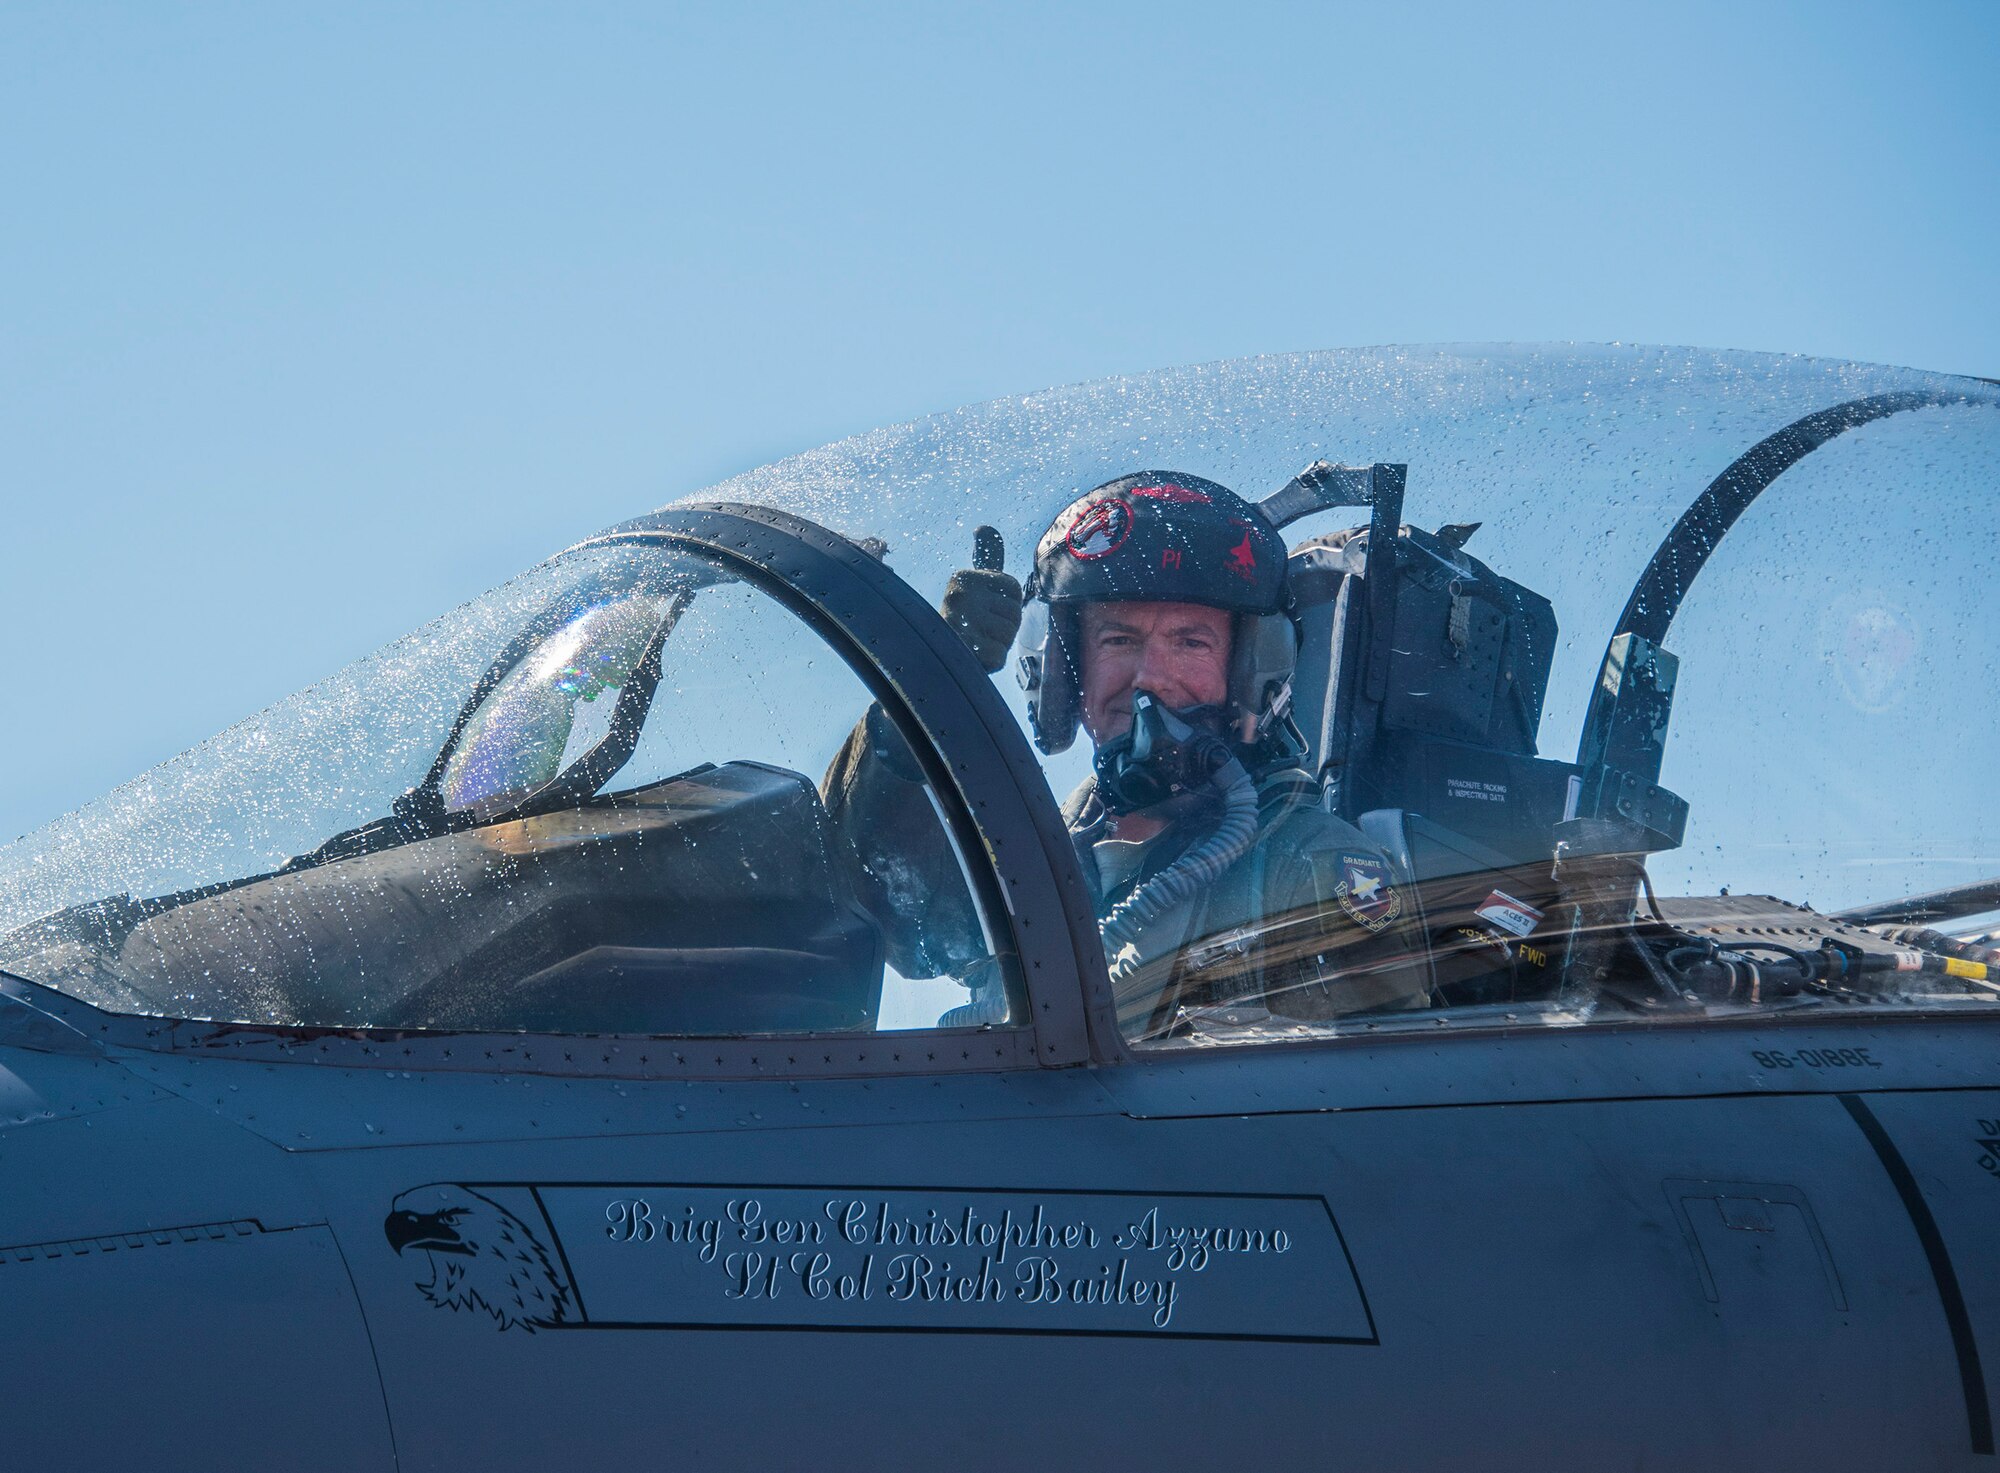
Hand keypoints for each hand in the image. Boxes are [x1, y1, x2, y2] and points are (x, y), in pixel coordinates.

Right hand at [939, 526, 1021, 672]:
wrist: (933, 655)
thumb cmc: (962, 621)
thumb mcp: (973, 585)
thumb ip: (986, 557)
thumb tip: (985, 528)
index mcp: (964, 577)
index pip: (1014, 588)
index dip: (1007, 605)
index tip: (985, 610)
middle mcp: (959, 596)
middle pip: (1015, 613)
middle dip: (1004, 627)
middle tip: (980, 630)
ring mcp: (960, 624)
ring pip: (1008, 635)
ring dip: (997, 644)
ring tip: (976, 641)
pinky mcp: (965, 651)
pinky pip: (998, 656)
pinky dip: (990, 661)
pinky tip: (973, 656)